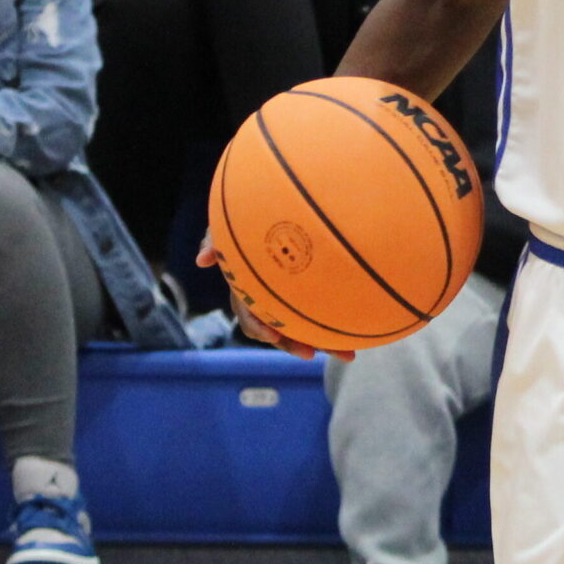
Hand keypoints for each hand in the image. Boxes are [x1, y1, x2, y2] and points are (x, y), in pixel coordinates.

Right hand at [196, 230, 353, 361]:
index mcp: (248, 290)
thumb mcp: (228, 227)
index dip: (259, 328)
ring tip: (348, 356)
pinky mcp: (315, 294)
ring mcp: (292, 299)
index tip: (271, 337)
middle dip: (294, 345)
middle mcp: (270, 300)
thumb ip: (215, 240)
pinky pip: (325, 314)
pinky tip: (362, 336)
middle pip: (281, 331)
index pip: (250, 317)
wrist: (288, 207)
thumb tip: (201, 260)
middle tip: (310, 355)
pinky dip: (340, 325)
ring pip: (307, 328)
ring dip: (326, 344)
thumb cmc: (250, 217)